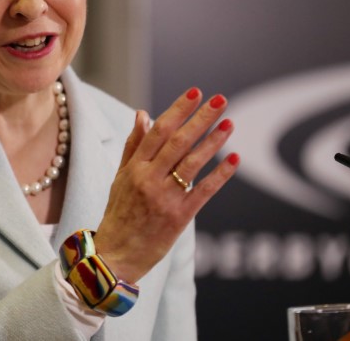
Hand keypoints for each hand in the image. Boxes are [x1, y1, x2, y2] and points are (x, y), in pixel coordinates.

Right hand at [94, 88, 238, 282]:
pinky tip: (234, 159)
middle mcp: (148, 179)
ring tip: (229, 123)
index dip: (178, 110)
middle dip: (200, 118)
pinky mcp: (179, 217)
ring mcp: (164, 198)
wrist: (115, 256)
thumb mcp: (120, 177)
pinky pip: (204, 191)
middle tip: (220, 100)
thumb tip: (143, 113)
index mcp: (134, 167)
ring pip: (192, 163)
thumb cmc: (119, 214)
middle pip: (178, 142)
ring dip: (213, 141)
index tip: (195, 93)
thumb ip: (134, 145)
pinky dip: (220, 174)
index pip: (158, 130)